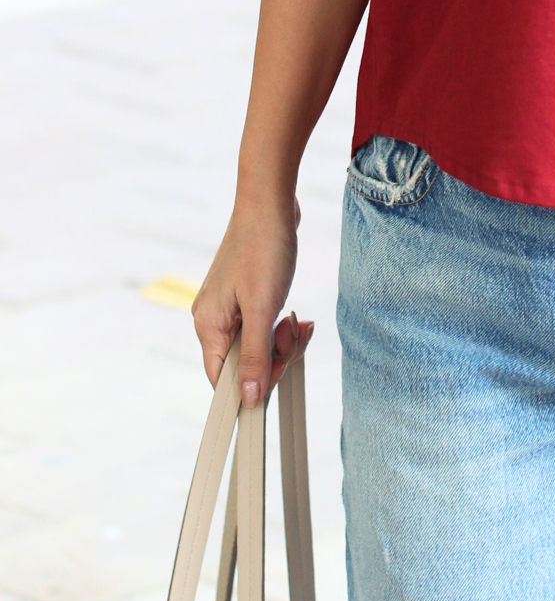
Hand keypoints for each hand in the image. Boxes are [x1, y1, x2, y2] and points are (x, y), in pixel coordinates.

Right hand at [192, 195, 312, 406]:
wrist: (270, 202)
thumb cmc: (262, 249)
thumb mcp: (262, 308)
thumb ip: (254, 355)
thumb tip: (249, 398)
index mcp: (208, 327)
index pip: (222, 381)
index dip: (252, 384)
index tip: (281, 371)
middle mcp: (213, 321)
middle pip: (243, 365)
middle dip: (276, 356)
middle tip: (292, 332)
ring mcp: (229, 309)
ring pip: (258, 347)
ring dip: (284, 341)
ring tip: (298, 321)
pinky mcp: (246, 299)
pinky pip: (264, 329)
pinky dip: (283, 327)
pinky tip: (299, 318)